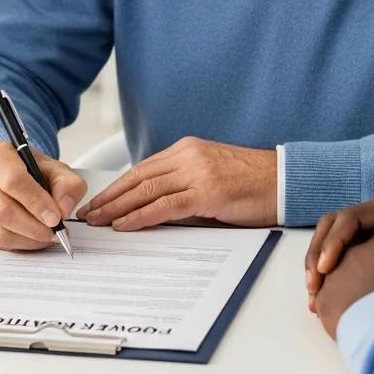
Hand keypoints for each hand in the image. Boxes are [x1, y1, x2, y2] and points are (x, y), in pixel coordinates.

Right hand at [0, 140, 86, 250]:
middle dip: (33, 227)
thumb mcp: (55, 168)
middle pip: (2, 210)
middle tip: (54, 232)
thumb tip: (63, 210)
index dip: (36, 202)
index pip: (13, 180)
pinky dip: (15, 244)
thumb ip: (67, 185)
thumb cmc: (29, 169)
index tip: (55, 217)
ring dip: (26, 239)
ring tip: (46, 237)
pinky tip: (30, 238)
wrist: (7, 171)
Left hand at [77, 136, 276, 230]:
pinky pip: (165, 205)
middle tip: (88, 214)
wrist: (284, 180)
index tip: (98, 201)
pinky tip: (124, 225)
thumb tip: (153, 209)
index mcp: (188, 149)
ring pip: (146, 190)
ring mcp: (197, 172)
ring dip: (117, 207)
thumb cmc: (252, 183)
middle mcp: (188, 156)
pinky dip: (140, 216)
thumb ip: (183, 187)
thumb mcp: (212, 177)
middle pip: (138, 177)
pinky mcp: (207, 192)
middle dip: (110, 197)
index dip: (117, 186)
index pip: (142, 168)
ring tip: (98, 221)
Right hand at [305, 192, 373, 310]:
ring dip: (322, 259)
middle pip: (336, 223)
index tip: (324, 269)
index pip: (352, 218)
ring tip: (314, 292)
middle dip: (318, 251)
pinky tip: (333, 290)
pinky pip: (351, 248)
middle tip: (311, 285)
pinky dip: (336, 266)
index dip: (334, 242)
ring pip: (339, 236)